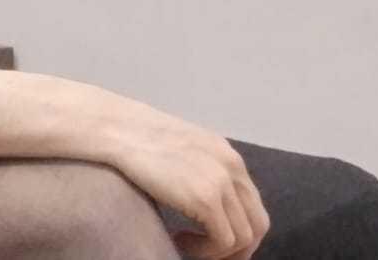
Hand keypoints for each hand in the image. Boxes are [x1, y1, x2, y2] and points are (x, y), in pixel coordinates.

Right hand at [105, 97, 270, 258]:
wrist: (120, 129)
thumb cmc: (138, 138)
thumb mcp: (184, 150)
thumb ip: (204, 170)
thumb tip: (209, 204)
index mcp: (228, 156)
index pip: (252, 204)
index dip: (239, 229)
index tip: (215, 240)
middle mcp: (232, 168)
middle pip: (257, 224)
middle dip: (239, 248)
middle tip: (209, 253)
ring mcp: (221, 182)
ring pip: (243, 237)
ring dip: (217, 251)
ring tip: (187, 244)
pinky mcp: (206, 198)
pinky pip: (223, 241)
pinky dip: (205, 251)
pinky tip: (179, 240)